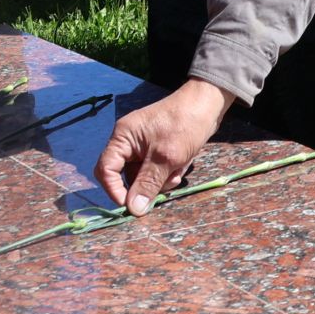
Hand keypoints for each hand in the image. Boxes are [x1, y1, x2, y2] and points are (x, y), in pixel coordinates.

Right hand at [95, 78, 234, 215]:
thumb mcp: (167, 157)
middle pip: (128, 177)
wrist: (209, 103)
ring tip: (179, 167)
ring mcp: (144, 146)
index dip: (115, 190)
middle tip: (169, 180)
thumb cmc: (185, 124)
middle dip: (149, 183)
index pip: (105, 170)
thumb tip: (133, 209)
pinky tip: (184, 163)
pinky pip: (158, 170)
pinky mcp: (158, 149)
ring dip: (163, 178)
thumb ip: (147, 184)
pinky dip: (170, 171)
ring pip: (145, 176)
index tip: (132, 205)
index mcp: (123, 137)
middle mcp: (129, 142)